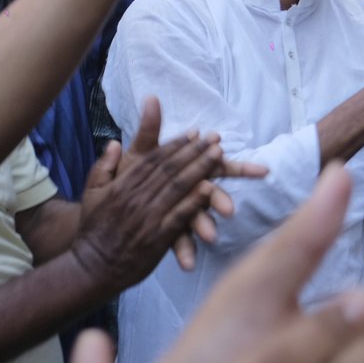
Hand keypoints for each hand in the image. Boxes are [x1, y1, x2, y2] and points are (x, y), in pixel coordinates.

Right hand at [71, 122, 228, 292]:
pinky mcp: (157, 238)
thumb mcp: (91, 193)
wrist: (92, 266)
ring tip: (218, 154)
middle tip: (215, 138)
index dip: (175, 144)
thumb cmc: (93, 229)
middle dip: (194, 151)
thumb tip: (114, 142)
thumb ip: (103, 166)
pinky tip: (209, 188)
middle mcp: (136, 197)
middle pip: (170, 168)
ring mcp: (148, 217)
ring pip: (177, 187)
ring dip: (200, 168)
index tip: (194, 133)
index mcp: (122, 185)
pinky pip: (179, 216)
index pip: (154, 159)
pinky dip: (194, 201)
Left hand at [119, 97, 266, 270]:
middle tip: (229, 210)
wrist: (110, 210)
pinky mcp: (171, 230)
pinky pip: (180, 242)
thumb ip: (148, 129)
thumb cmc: (130, 176)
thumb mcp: (140, 153)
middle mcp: (186, 190)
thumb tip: (150, 98)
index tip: (252, 168)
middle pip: (209, 193)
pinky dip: (184, 251)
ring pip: (197, 219)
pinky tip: (187, 264)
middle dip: (218, 201)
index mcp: (182, 169)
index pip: (211, 165)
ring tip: (209, 240)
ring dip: (203, 229)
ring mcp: (179, 211)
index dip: (224, 165)